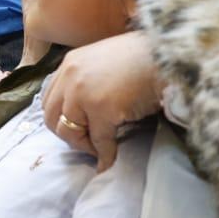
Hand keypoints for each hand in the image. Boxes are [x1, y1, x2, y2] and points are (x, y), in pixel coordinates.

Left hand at [41, 31, 160, 171]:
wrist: (168, 55)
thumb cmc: (143, 58)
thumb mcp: (104, 62)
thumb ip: (88, 80)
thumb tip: (84, 110)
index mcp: (69, 64)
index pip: (49, 99)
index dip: (61, 118)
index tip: (78, 128)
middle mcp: (69, 77)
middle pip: (51, 117)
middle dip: (68, 135)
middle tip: (87, 143)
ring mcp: (83, 93)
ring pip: (69, 131)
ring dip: (84, 146)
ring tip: (99, 150)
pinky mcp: (101, 108)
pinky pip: (98, 140)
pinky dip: (104, 155)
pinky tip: (109, 162)